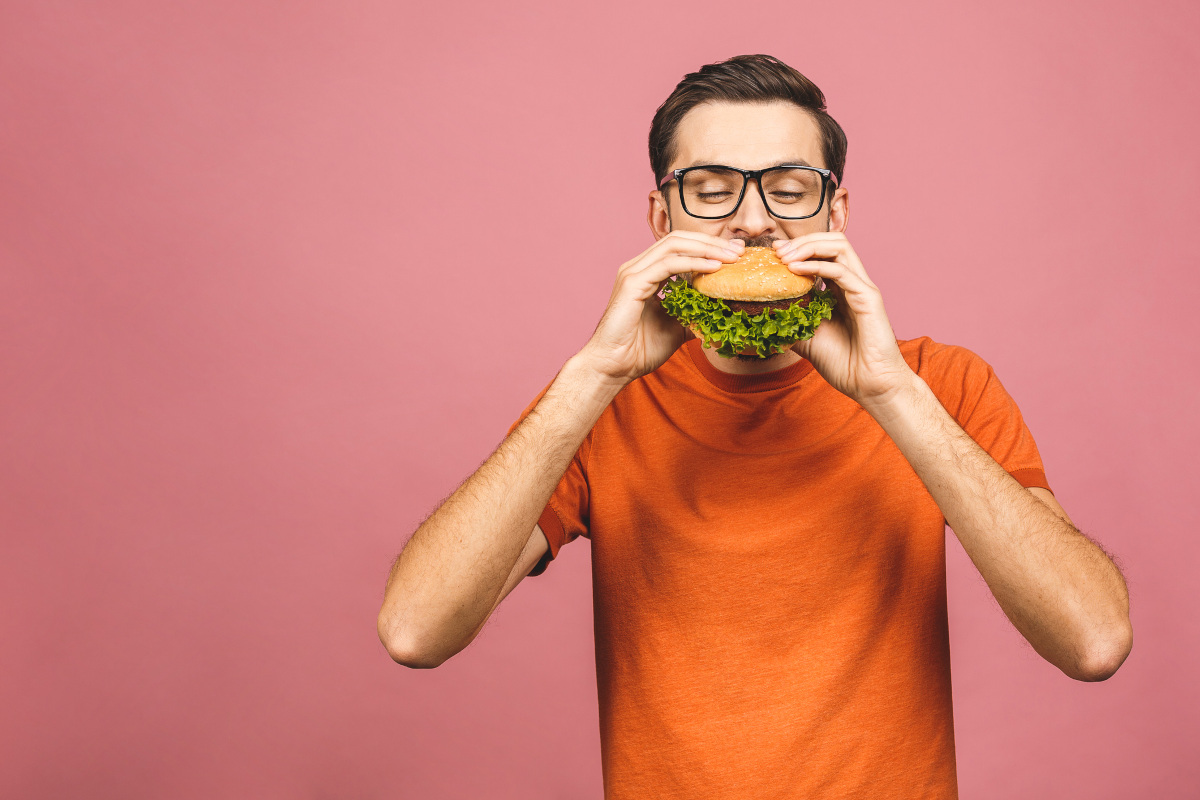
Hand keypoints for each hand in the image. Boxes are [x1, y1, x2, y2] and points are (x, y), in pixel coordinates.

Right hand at [577, 231, 743, 384]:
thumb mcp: (677, 328)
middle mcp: (638, 267)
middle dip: (712, 243)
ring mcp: (633, 272)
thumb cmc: (640, 350)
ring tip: (732, 258)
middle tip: (739, 251)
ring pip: (674, 246)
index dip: (709, 246)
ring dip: (707, 249)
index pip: (680, 247)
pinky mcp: (632, 283)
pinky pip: (668, 265)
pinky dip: (693, 263)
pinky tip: (713, 268)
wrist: (614, 367)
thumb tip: (722, 311)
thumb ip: (695, 314)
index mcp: (646, 273)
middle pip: (679, 239)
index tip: (735, 253)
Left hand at [773, 233, 914, 407]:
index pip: (821, 253)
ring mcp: (861, 287)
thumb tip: (761, 314)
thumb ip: (790, 321)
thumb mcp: (806, 338)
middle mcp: (852, 282)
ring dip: (808, 246)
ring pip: (839, 246)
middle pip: (831, 241)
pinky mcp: (868, 298)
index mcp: (839, 288)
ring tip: (785, 257)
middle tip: (777, 251)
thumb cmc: (843, 363)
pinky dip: (816, 265)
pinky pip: (841, 271)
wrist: (868, 384)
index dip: (797, 248)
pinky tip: (795, 269)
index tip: (772, 252)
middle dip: (802, 241)